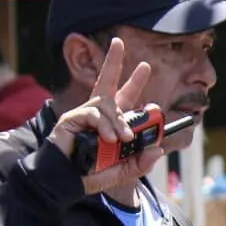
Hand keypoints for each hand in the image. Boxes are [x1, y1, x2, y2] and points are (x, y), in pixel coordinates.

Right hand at [47, 38, 163, 195]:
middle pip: (107, 82)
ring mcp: (83, 114)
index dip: (134, 83)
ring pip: (107, 105)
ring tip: (122, 138)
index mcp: (110, 123)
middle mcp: (97, 114)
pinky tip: (108, 138)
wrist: (67, 182)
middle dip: (114, 61)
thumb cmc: (91, 174)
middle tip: (120, 43)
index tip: (145, 67)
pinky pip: (94, 114)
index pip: (124, 99)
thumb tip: (158, 148)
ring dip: (119, 121)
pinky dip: (104, 126)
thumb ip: (141, 162)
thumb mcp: (124, 170)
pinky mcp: (71, 119)